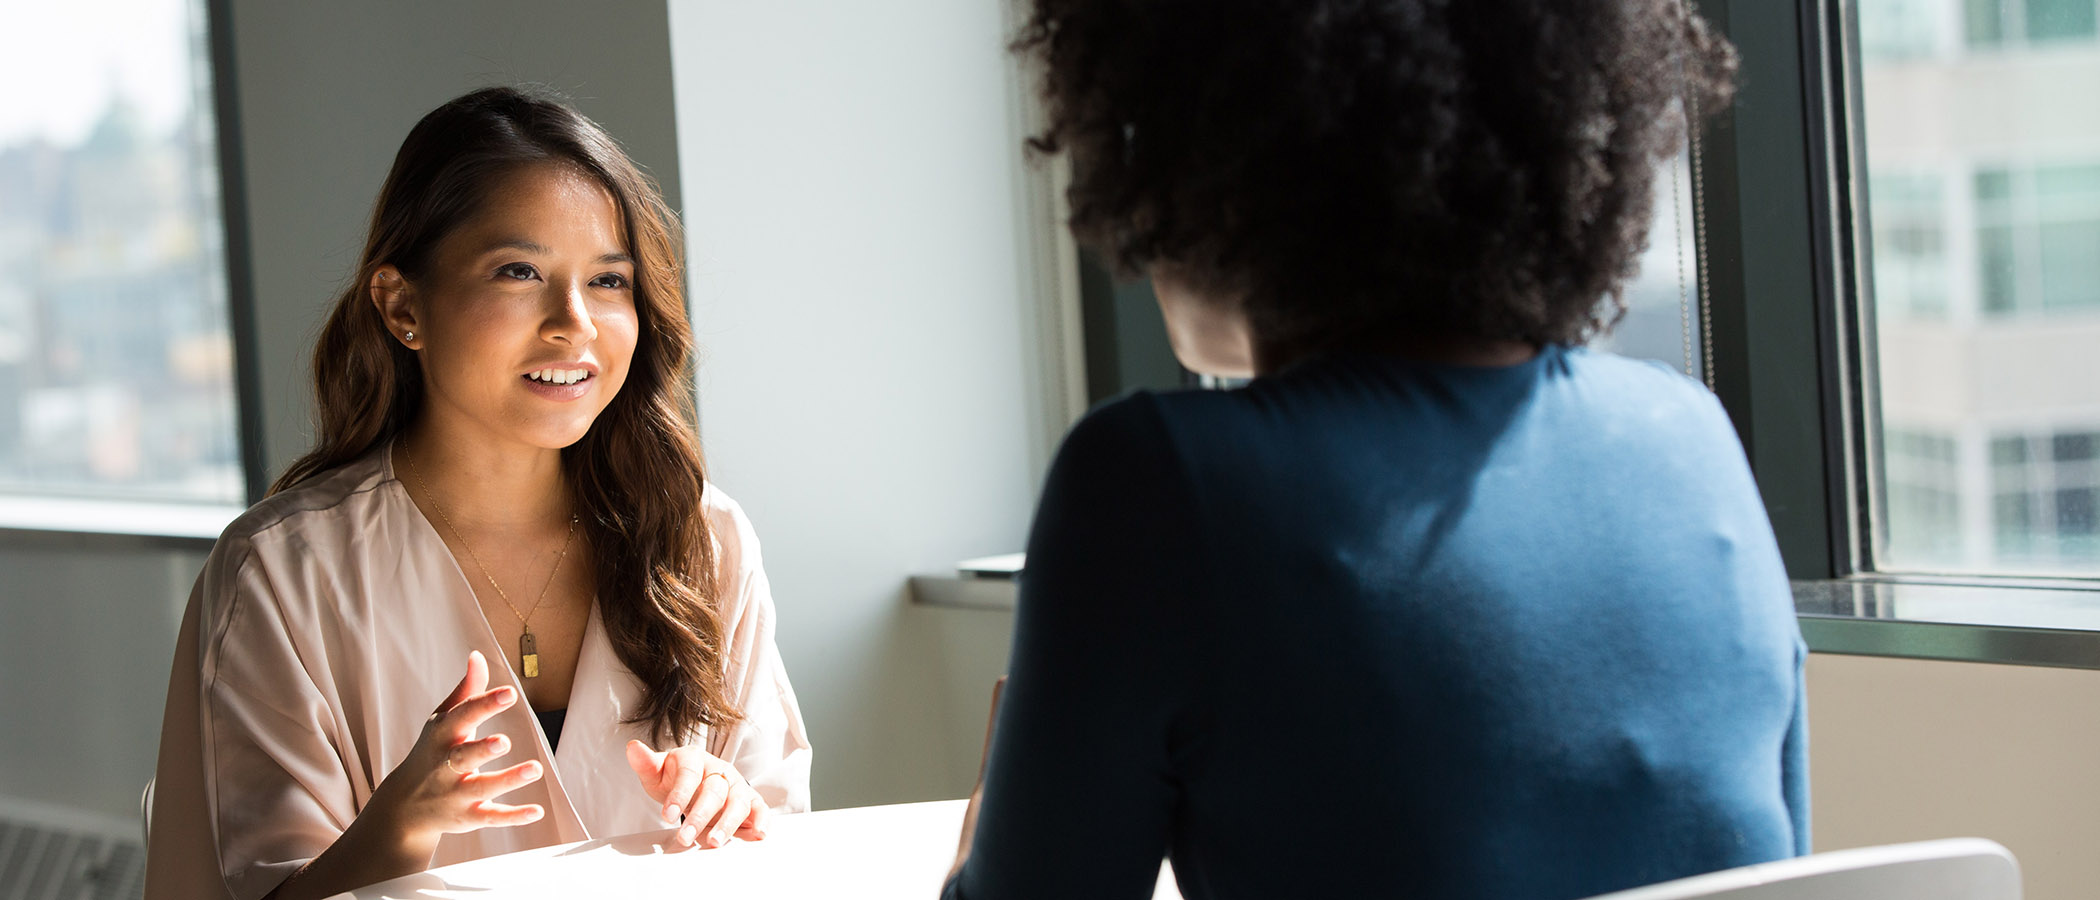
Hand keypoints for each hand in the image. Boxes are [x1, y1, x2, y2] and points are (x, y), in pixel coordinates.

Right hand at [367, 651, 544, 849]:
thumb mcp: (442, 720)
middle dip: (483, 749)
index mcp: (442, 736)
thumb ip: (465, 691)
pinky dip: (513, 816)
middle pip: (465, 756)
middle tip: (504, 741)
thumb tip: (478, 655)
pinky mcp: (467, 817)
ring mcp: (456, 794)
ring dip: (508, 780)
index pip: (463, 717)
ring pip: (482, 787)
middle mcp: (446, 766)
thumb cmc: (431, 752)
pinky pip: (491, 817)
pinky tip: (537, 811)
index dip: (484, 704)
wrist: (403, 806)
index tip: (509, 693)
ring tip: (535, 768)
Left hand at [625, 740, 767, 848]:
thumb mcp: (657, 772)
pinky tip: (757, 834)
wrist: (696, 781)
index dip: (679, 795)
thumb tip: (633, 748)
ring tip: (713, 842)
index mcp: (695, 760)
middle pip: (714, 791)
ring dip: (727, 823)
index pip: (689, 774)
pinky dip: (760, 821)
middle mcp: (719, 770)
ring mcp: (736, 785)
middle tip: (685, 837)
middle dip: (699, 816)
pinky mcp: (750, 800)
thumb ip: (645, 763)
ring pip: (737, 802)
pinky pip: (759, 808)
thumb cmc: (675, 778)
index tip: (666, 815)